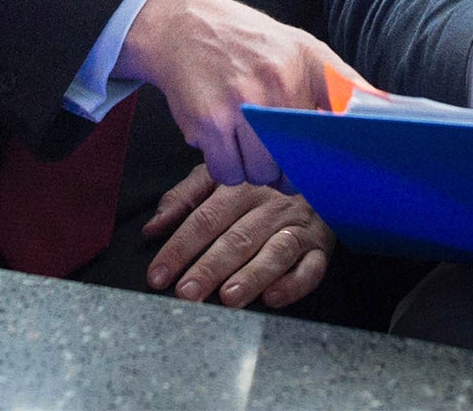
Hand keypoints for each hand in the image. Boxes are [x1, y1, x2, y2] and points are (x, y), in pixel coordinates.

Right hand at [114, 0, 348, 184]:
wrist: (182, 25)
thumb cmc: (248, 41)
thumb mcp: (301, 46)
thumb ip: (341, 82)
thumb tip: (388, 112)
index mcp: (306, 64)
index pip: (343, 119)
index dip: (344, 149)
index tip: (344, 167)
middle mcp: (277, 84)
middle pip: (298, 162)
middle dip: (288, 166)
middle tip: (276, 146)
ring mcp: (240, 105)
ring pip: (261, 174)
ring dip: (254, 168)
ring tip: (246, 138)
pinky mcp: (207, 122)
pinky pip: (228, 173)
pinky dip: (226, 166)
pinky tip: (222, 139)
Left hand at [141, 162, 335, 308]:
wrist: (316, 173)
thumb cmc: (257, 183)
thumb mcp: (217, 178)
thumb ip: (183, 199)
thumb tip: (151, 229)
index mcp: (241, 186)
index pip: (205, 219)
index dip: (180, 247)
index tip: (158, 275)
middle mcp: (270, 205)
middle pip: (237, 238)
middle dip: (210, 267)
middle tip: (187, 293)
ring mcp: (298, 226)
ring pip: (275, 251)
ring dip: (251, 276)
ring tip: (228, 298)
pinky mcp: (321, 247)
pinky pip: (311, 267)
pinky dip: (294, 284)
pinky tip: (273, 298)